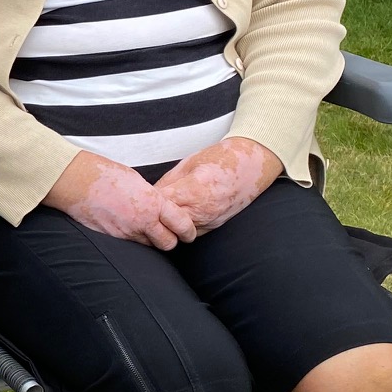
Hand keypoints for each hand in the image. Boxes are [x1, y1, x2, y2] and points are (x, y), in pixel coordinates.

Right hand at [42, 150, 198, 250]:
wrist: (77, 182)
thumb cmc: (105, 174)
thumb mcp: (138, 181)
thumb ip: (151, 197)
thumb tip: (157, 205)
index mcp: (153, 203)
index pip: (182, 225)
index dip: (188, 232)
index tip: (189, 233)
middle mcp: (143, 220)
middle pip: (168, 244)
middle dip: (170, 241)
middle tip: (169, 235)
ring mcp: (126, 231)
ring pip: (148, 246)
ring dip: (150, 240)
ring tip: (145, 230)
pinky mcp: (112, 237)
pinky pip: (129, 243)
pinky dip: (132, 238)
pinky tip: (126, 228)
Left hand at [152, 138, 282, 232]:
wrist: (254, 164)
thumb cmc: (222, 158)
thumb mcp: (189, 164)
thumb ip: (168, 182)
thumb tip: (149, 194)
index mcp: (194, 191)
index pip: (160, 205)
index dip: (146, 201)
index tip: (137, 198)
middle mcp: (203, 211)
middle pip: (166, 223)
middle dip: (153, 216)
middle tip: (143, 208)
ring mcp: (210, 221)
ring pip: (177, 232)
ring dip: (166, 224)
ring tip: (159, 212)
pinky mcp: (215, 226)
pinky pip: (191, 232)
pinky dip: (180, 227)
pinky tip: (176, 215)